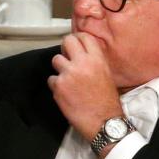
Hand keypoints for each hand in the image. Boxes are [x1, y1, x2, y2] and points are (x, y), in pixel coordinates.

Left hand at [49, 33, 123, 150]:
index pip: (83, 36)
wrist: (104, 122)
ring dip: (59, 69)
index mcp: (97, 59)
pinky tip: (66, 93)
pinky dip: (56, 86)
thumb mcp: (106, 74)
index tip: (74, 45)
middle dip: (65, 48)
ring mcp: (69, 74)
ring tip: (68, 80)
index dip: (77, 39)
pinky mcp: (59, 86)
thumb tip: (80, 53)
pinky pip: (51, 79)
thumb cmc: (107, 101)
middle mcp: (82, 63)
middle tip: (67, 58)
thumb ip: (93, 60)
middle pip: (66, 41)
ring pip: (56, 60)